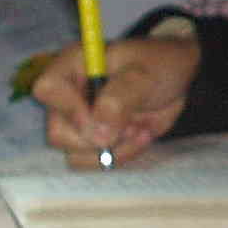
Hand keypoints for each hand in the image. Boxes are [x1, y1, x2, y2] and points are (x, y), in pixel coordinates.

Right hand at [31, 35, 200, 167]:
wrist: (179, 78)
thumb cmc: (158, 64)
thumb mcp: (143, 75)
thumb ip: (119, 100)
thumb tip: (99, 136)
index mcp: (73, 66)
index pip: (48, 90)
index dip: (71, 110)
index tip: (100, 119)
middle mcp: (70, 96)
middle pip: (59, 133)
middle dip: (98, 140)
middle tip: (129, 127)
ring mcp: (81, 121)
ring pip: (76, 154)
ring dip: (114, 151)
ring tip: (140, 130)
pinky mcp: (97, 140)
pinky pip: (96, 162)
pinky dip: (122, 155)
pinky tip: (141, 136)